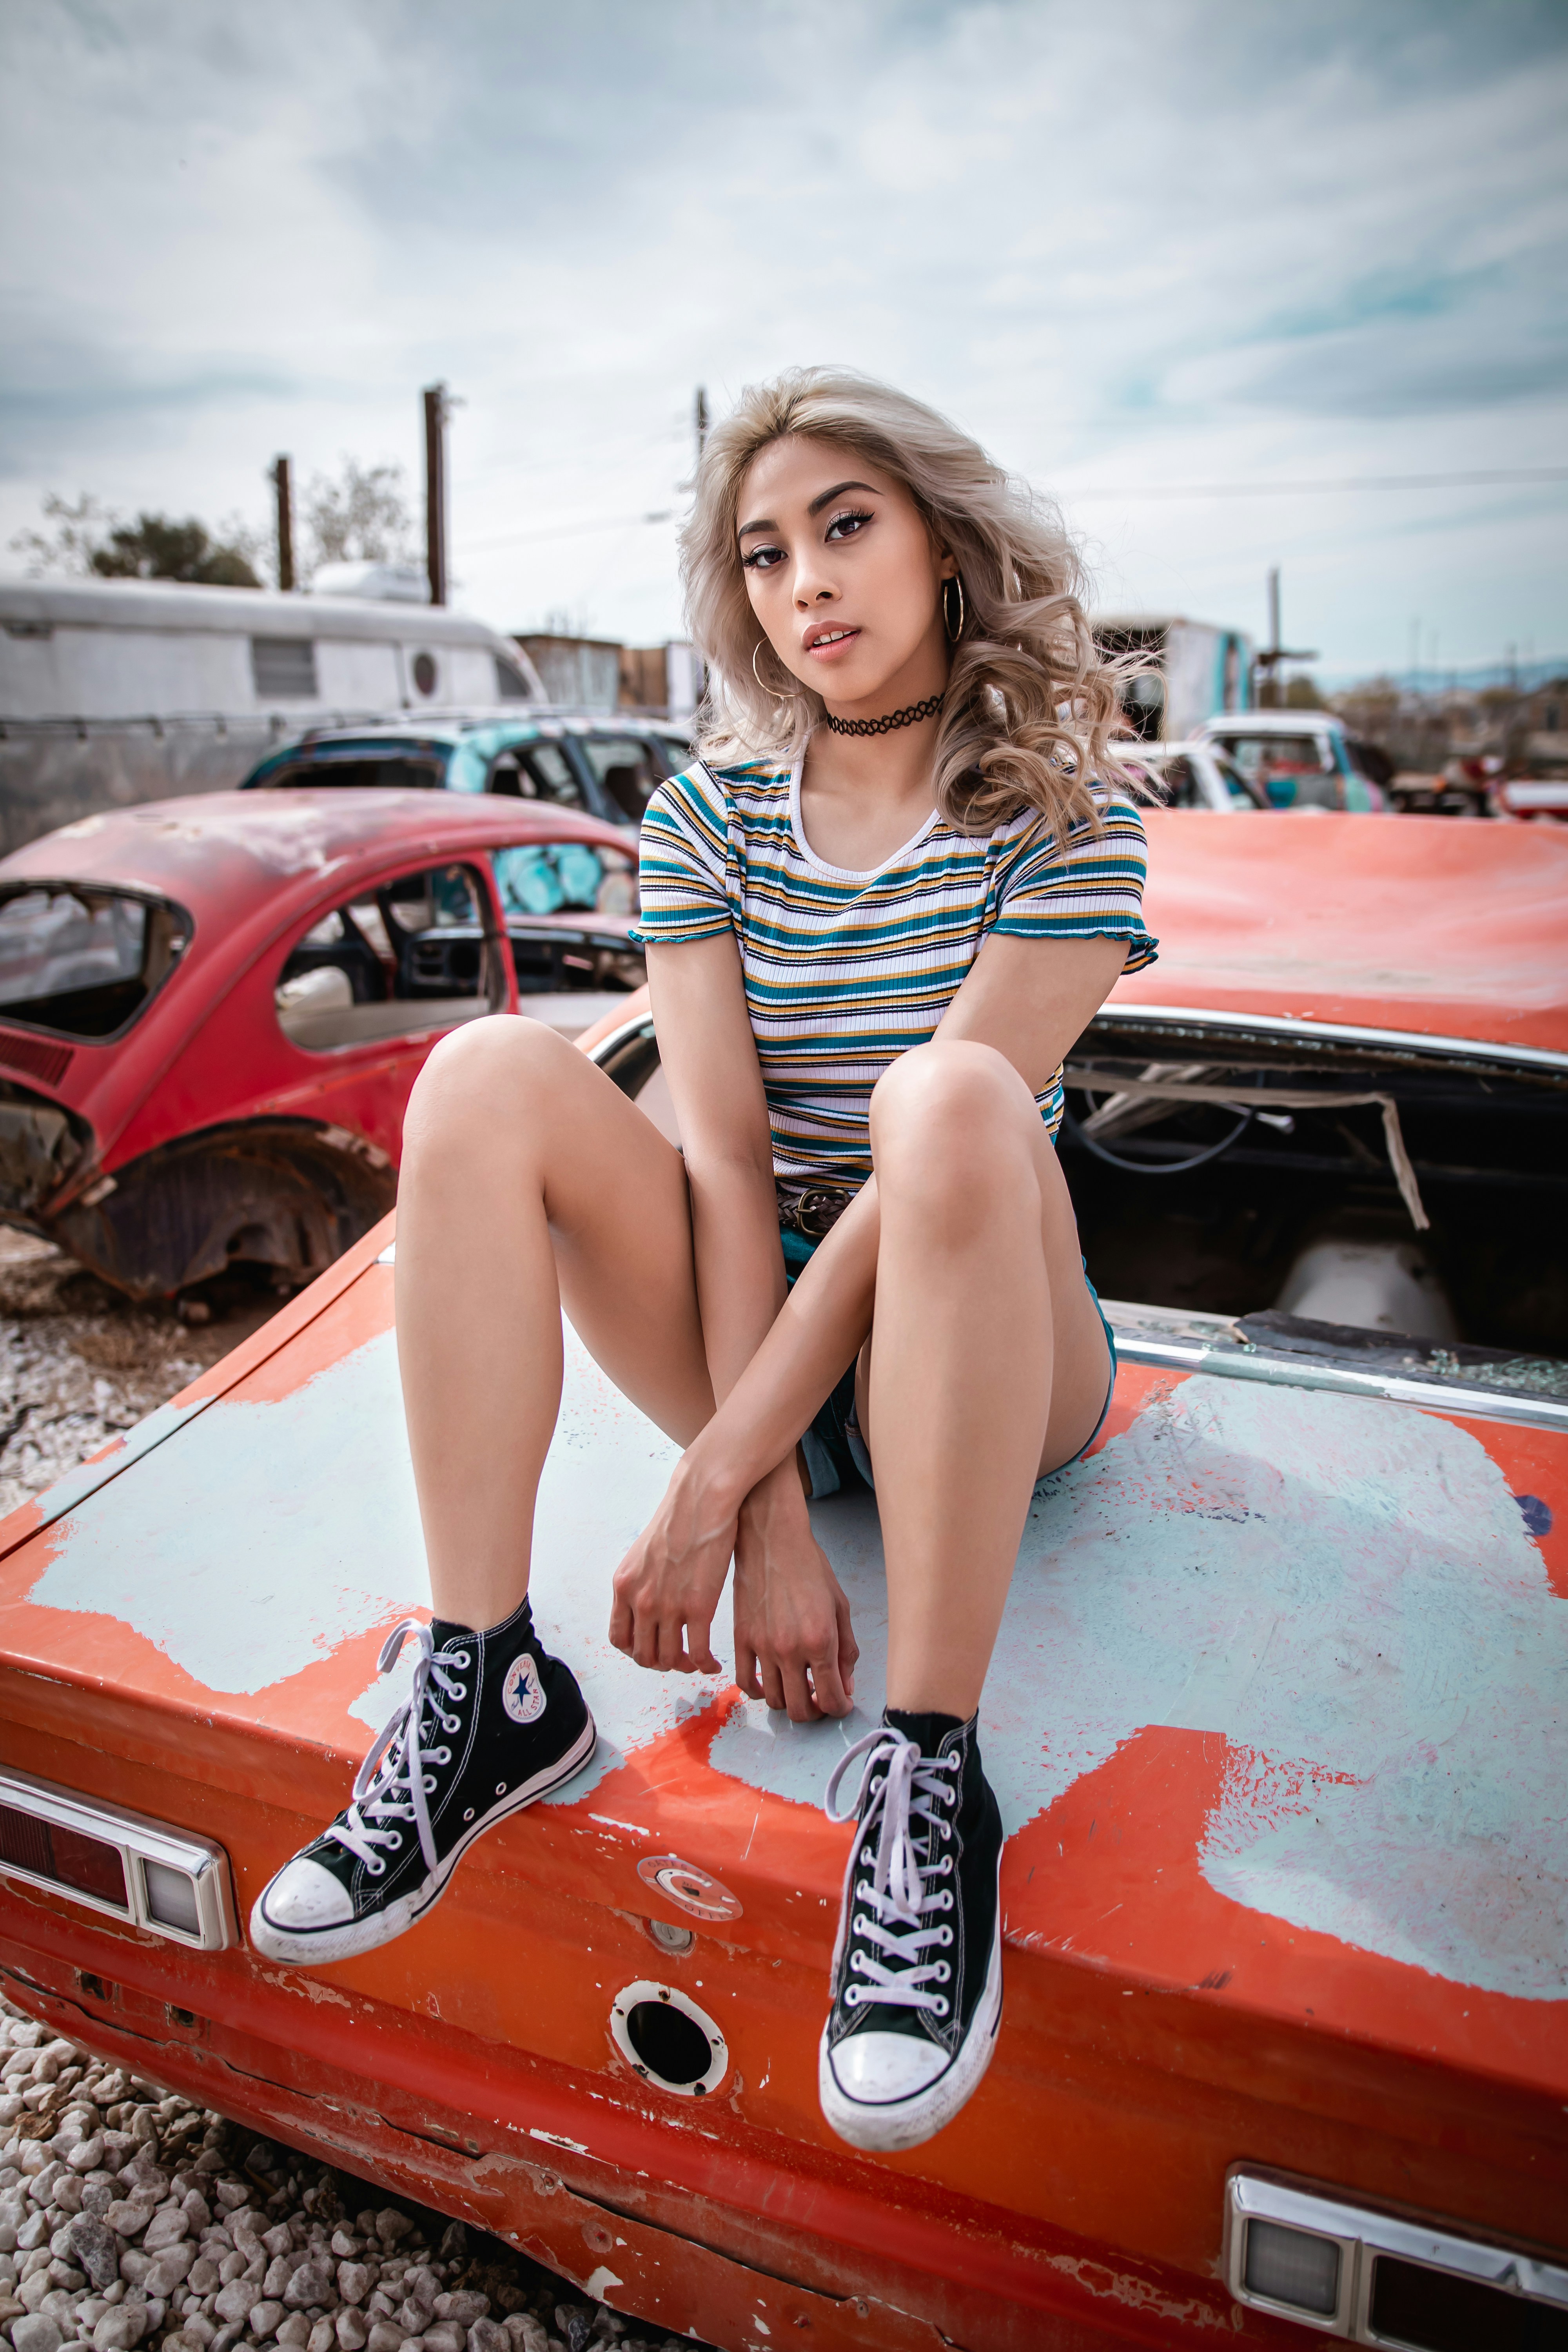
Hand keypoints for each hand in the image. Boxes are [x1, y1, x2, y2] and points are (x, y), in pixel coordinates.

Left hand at [608, 1458, 739, 1675]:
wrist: (701, 1499)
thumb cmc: (678, 1519)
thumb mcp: (643, 1553)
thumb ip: (640, 1582)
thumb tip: (646, 1603)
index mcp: (624, 1586)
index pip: (619, 1638)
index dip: (635, 1652)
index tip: (652, 1652)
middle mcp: (640, 1600)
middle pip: (643, 1654)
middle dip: (661, 1664)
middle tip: (678, 1660)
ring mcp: (668, 1606)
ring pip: (670, 1659)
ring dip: (684, 1667)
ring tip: (697, 1663)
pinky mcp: (699, 1607)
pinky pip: (699, 1652)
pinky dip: (706, 1665)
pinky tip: (714, 1663)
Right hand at [732, 1461, 858, 1720]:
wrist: (771, 1540)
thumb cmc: (810, 1567)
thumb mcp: (840, 1606)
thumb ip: (846, 1650)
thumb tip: (846, 1685)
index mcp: (821, 1641)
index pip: (832, 1698)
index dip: (840, 1708)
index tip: (841, 1703)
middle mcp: (790, 1650)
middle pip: (801, 1710)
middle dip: (816, 1712)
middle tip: (821, 1699)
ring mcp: (762, 1647)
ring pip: (774, 1701)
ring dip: (790, 1703)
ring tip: (798, 1689)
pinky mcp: (741, 1639)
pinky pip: (745, 1682)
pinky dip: (759, 1692)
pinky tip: (771, 1684)